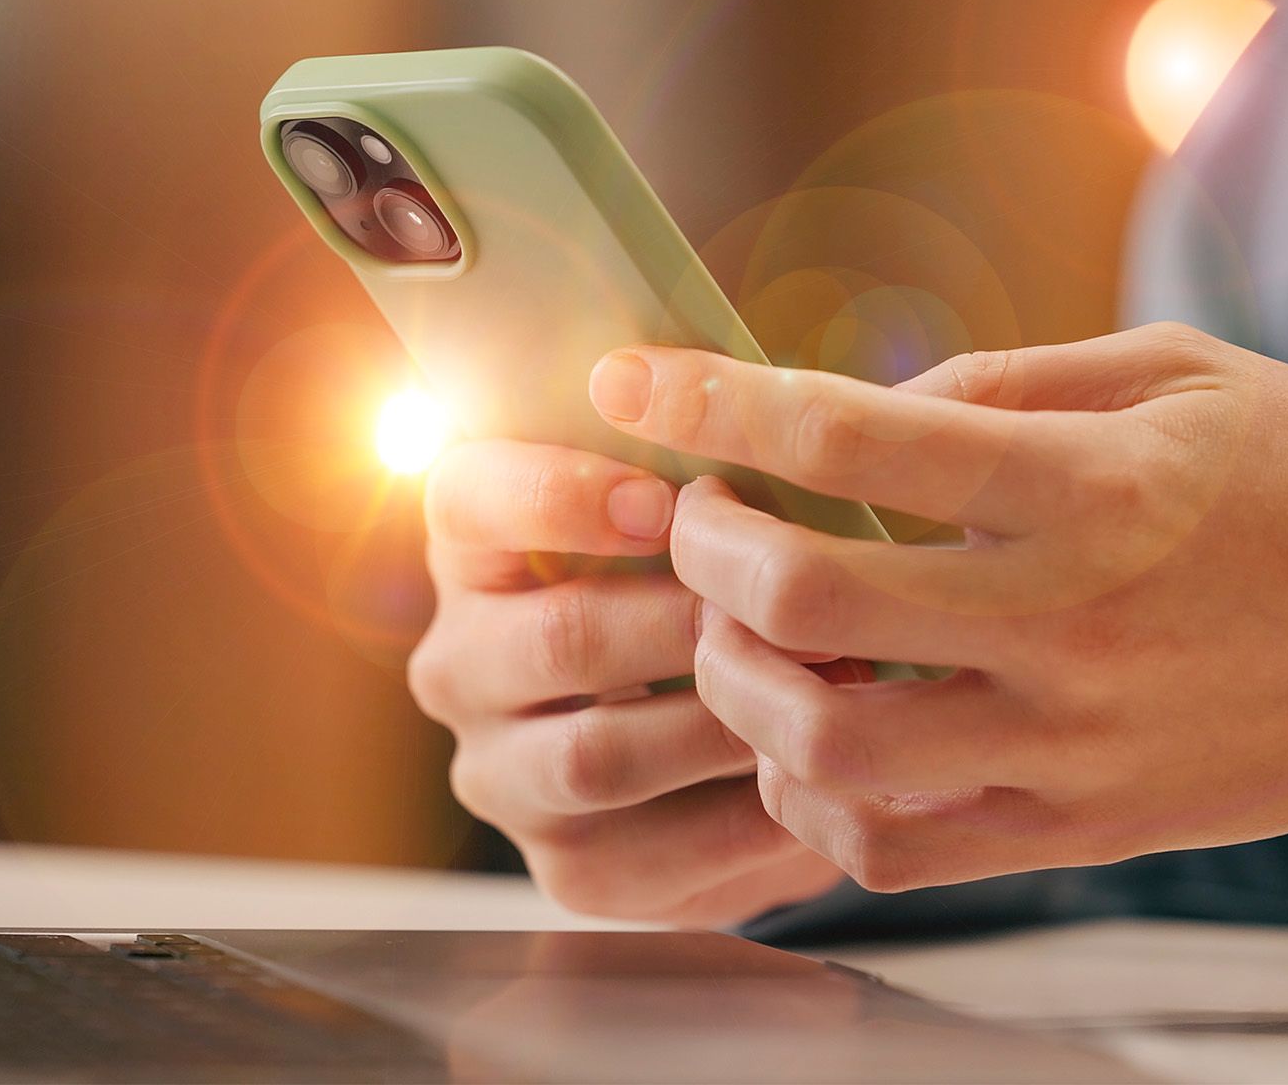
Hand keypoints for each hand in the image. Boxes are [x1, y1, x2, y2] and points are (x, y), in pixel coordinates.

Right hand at [409, 439, 842, 922]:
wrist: (718, 747)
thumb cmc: (718, 582)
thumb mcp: (694, 508)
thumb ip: (710, 463)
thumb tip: (795, 417)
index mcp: (472, 545)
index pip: (471, 499)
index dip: (561, 496)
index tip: (664, 500)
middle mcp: (458, 661)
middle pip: (557, 638)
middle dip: (688, 621)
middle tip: (796, 607)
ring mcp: (500, 773)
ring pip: (597, 755)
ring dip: (724, 720)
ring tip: (829, 688)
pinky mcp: (563, 869)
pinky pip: (649, 853)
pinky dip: (743, 819)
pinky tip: (817, 781)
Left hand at [586, 323, 1287, 891]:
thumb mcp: (1178, 371)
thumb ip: (1006, 383)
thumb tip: (858, 406)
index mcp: (1094, 484)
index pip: (850, 434)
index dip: (714, 399)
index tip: (632, 376)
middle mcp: (1070, 622)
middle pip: (807, 596)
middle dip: (704, 546)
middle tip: (694, 512)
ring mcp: (1074, 743)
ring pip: (827, 744)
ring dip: (740, 681)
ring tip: (741, 628)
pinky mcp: (1083, 829)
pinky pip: (894, 845)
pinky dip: (813, 793)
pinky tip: (813, 732)